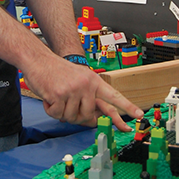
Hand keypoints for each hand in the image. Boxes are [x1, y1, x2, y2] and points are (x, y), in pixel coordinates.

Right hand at [23, 54, 142, 130]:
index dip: (127, 107)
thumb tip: (95, 120)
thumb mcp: (79, 80)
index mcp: (93, 81)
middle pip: (89, 116)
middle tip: (67, 107)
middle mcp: (86, 84)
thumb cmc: (57, 72)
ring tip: (56, 97)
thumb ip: (89, 98)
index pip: (114, 96)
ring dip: (61, 112)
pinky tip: (48, 97)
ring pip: (72, 117)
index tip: (139, 116)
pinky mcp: (58, 94)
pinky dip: (50, 109)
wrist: (38, 59)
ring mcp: (73, 89)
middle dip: (78, 117)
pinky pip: (57, 114)